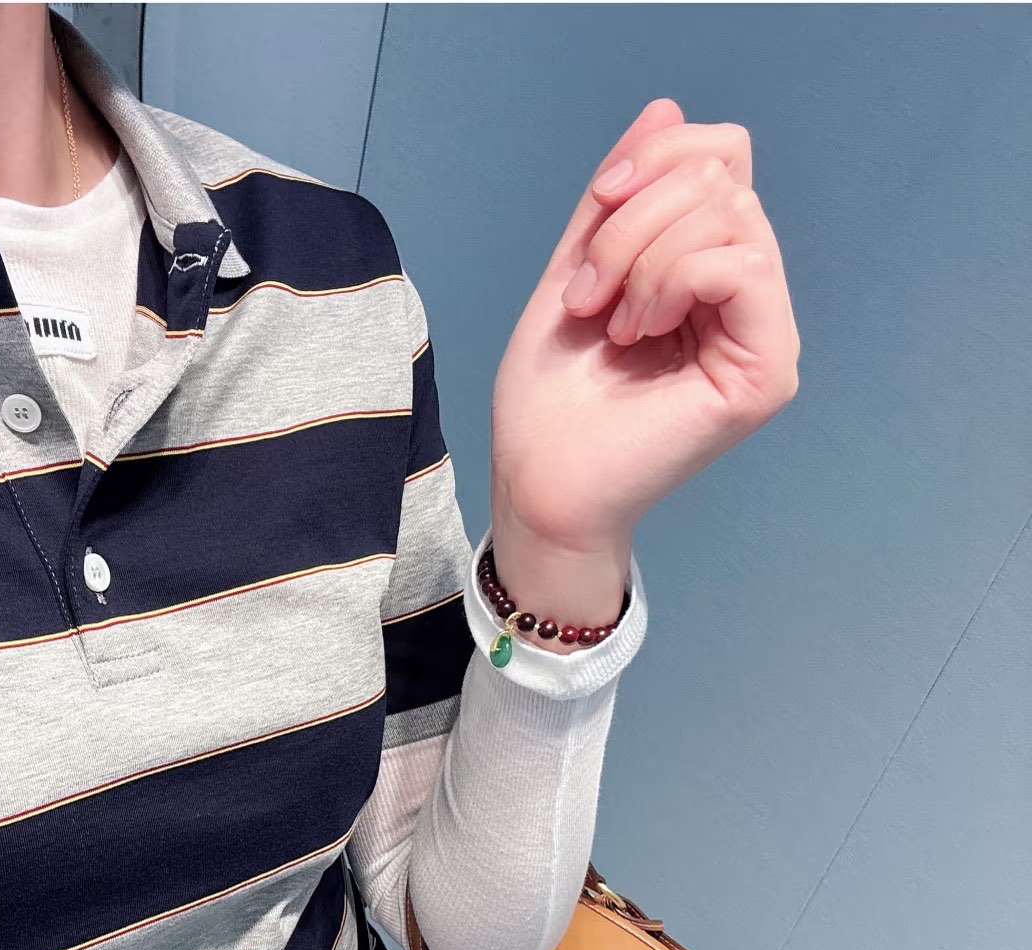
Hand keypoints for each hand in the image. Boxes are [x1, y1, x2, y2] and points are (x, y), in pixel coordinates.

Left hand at [489, 96, 799, 639]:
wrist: (540, 486)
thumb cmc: (551, 402)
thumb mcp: (577, 269)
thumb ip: (620, 198)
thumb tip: (666, 106)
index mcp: (708, 272)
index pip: (722, 158)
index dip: (656, 156)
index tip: (595, 208)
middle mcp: (748, 300)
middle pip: (724, 177)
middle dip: (636, 217)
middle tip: (587, 292)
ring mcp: (764, 336)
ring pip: (730, 215)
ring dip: (643, 254)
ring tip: (609, 320)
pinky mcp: (766, 371)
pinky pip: (741, 265)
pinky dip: (674, 279)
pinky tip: (639, 331)